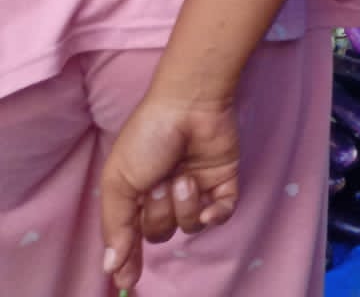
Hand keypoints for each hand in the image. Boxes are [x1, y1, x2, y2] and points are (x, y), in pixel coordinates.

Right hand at [101, 90, 240, 292]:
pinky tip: (209, 205)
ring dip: (186, 205)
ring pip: (190, 225)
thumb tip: (111, 268)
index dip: (128, 259)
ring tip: (185, 176)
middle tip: (162, 182)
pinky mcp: (223, 182)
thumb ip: (116, 226)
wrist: (189, 105)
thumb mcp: (118, 181)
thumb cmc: (148, 137)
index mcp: (137, 193)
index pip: (131, 237)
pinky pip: (222, 215)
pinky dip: (215, 214)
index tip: (127, 281)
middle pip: (160, 232)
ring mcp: (196, 189)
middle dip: (159, 212)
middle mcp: (166, 194)